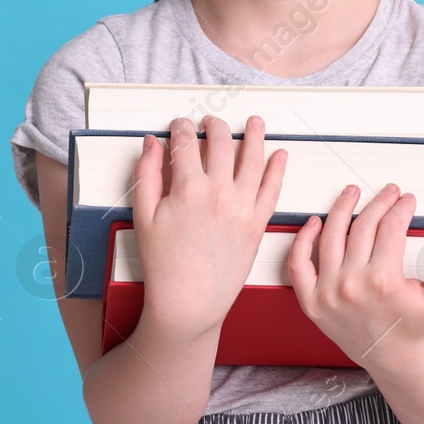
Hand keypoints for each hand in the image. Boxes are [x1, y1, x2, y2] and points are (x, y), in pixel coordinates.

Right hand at [130, 114, 287, 342]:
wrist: (189, 302)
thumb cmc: (164, 265)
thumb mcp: (144, 217)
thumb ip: (148, 174)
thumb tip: (152, 143)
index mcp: (188, 189)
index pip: (186, 142)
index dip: (182, 127)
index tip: (180, 125)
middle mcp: (219, 193)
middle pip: (221, 143)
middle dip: (214, 126)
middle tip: (210, 122)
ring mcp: (242, 207)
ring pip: (253, 159)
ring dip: (255, 135)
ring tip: (255, 122)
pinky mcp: (258, 223)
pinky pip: (272, 188)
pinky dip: (278, 168)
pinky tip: (279, 155)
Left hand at [287, 183, 423, 368]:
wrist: (391, 357)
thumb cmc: (415, 325)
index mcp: (384, 280)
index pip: (392, 227)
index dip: (402, 208)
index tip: (408, 200)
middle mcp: (352, 284)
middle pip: (363, 226)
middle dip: (379, 202)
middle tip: (388, 192)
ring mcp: (328, 292)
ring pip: (331, 235)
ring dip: (341, 207)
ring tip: (352, 193)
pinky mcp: (311, 301)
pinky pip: (298, 263)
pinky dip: (303, 239)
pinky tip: (315, 222)